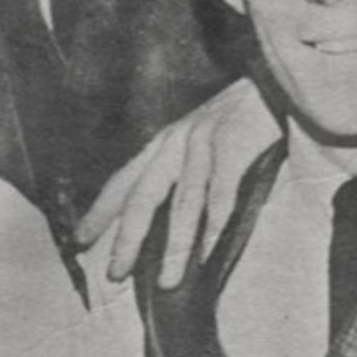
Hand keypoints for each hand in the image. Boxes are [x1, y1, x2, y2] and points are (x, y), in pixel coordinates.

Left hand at [74, 77, 278, 287]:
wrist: (277, 75)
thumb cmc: (241, 114)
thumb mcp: (199, 134)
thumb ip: (181, 167)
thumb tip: (168, 212)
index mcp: (163, 143)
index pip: (122, 182)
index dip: (100, 211)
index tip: (80, 240)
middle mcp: (175, 143)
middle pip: (142, 197)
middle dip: (126, 238)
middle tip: (113, 275)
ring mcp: (203, 144)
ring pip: (183, 203)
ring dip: (175, 246)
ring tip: (167, 282)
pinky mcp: (233, 145)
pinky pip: (221, 194)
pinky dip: (214, 226)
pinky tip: (209, 255)